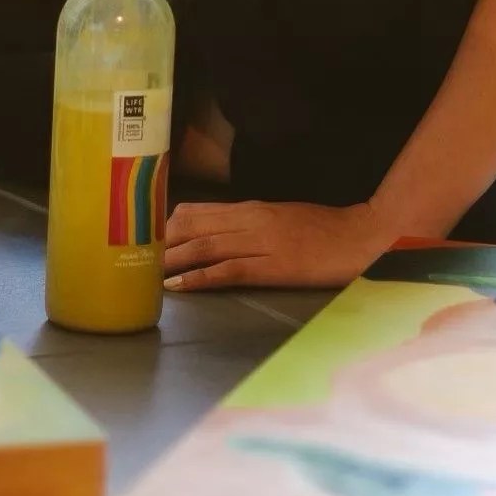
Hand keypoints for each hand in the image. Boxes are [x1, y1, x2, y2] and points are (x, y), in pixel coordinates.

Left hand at [160, 197, 402, 291]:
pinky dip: (200, 278)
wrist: (363, 235)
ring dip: (171, 261)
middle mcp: (251, 220)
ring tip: (144, 273)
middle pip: (193, 227)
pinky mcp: (274, 266)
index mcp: (252, 208)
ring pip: (205, 247)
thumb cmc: (324, 230)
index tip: (143, 238)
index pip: (198, 211)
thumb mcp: (281, 218)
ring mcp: (262, 242)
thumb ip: (250, 223)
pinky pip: (228, 270)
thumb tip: (217, 233)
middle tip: (133, 258)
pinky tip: (180, 287)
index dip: (166, 225)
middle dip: (160, 243)